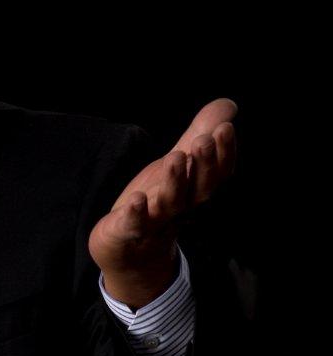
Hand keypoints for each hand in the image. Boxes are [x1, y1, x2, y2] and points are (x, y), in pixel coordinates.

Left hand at [89, 98, 237, 308]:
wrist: (130, 250)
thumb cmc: (157, 201)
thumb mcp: (178, 165)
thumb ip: (199, 135)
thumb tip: (228, 106)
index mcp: (195, 190)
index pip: (217, 172)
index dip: (224, 152)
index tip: (225, 128)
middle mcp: (181, 206)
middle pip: (199, 188)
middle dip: (204, 164)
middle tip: (204, 140)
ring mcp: (155, 221)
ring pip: (170, 202)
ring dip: (174, 181)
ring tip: (175, 157)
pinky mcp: (128, 231)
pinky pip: (134, 224)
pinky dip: (137, 214)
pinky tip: (137, 200)